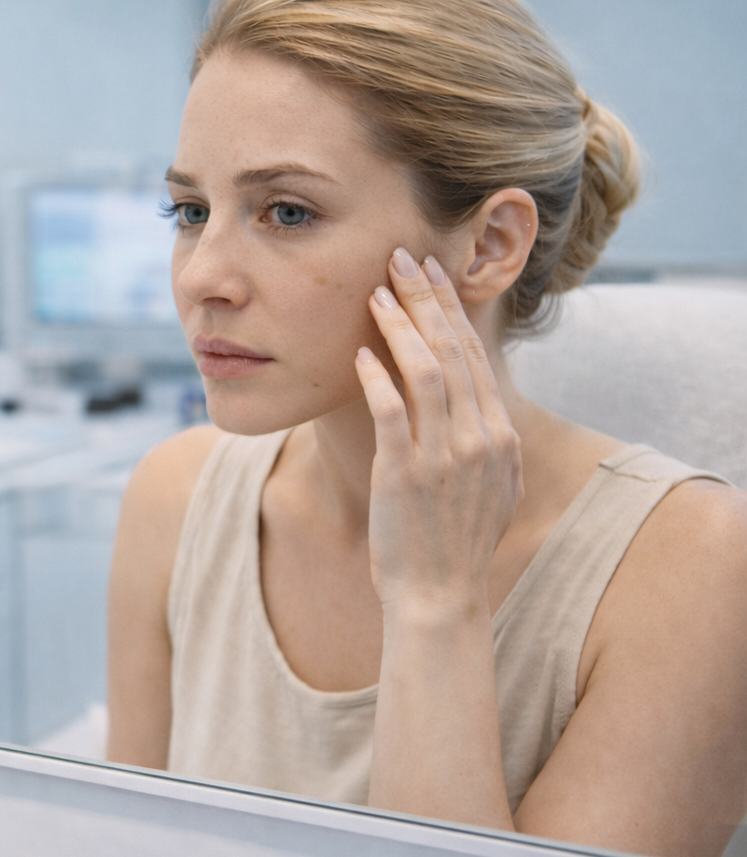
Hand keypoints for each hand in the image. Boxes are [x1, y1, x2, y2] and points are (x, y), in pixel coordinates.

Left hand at [355, 248, 522, 611]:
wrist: (440, 598)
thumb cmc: (452, 543)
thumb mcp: (485, 485)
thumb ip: (481, 440)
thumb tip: (470, 400)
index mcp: (498, 436)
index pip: (474, 355)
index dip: (449, 309)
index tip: (427, 274)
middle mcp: (479, 439)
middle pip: (453, 351)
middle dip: (426, 299)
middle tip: (400, 259)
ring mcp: (445, 457)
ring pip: (426, 372)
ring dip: (399, 327)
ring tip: (374, 294)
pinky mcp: (406, 475)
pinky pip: (392, 413)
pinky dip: (376, 378)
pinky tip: (358, 353)